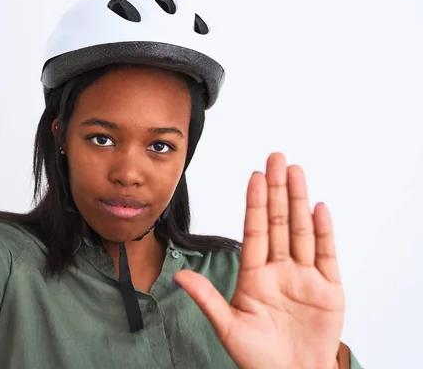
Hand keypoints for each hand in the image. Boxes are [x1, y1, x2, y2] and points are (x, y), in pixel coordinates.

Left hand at [174, 153, 343, 368]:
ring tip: (296, 172)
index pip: (255, 231)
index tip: (254, 177)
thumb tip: (179, 276)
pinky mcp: (328, 290)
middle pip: (280, 222)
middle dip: (277, 190)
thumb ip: (207, 299)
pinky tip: (318, 208)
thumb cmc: (258, 358)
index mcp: (254, 276)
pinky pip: (326, 255)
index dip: (255, 204)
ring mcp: (304, 278)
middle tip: (276, 158)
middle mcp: (280, 270)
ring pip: (302, 231)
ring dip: (299, 201)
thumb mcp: (228, 328)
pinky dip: (324, 232)